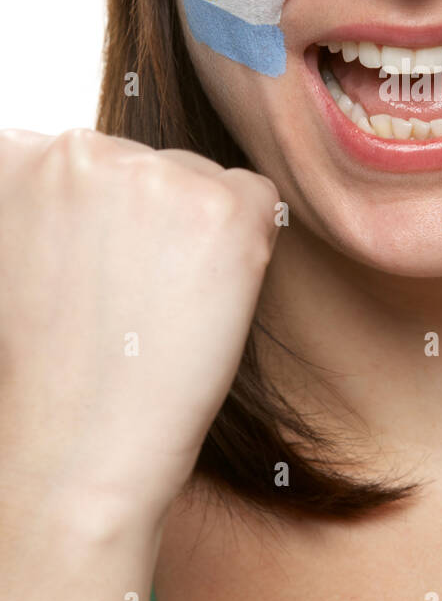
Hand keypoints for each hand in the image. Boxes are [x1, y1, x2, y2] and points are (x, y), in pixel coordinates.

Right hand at [0, 128, 279, 531]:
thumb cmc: (43, 369)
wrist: (74, 451)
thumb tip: (110, 183)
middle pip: (146, 162)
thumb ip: (52, 201)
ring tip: (160, 307)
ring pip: (201, 178)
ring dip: (195, 231)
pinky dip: (247, 246)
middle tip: (127, 301)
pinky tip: (207, 299)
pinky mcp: (221, 208)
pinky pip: (258, 200)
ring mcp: (154, 173)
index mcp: (16, 158)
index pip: (83, 159)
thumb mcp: (21, 255)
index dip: (98, 224)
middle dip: (148, 219)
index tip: (91, 279)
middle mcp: (79, 149)